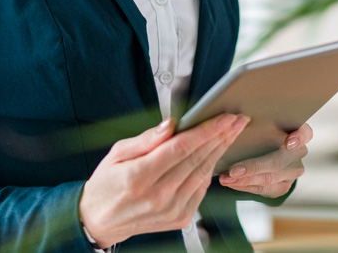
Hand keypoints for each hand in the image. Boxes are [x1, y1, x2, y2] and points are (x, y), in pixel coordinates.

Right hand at [78, 114, 249, 248]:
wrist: (100, 219)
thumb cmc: (107, 184)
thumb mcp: (117, 153)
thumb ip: (147, 139)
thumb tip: (171, 124)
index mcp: (139, 177)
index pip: (181, 148)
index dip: (206, 130)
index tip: (224, 117)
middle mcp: (158, 197)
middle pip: (197, 159)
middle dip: (221, 136)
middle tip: (237, 120)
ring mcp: (171, 210)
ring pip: (203, 173)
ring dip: (220, 151)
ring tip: (231, 132)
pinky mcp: (180, 219)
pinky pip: (201, 189)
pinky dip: (210, 170)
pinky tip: (216, 154)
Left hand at [217, 123, 311, 197]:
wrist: (269, 148)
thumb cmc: (264, 129)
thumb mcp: (266, 122)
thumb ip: (261, 121)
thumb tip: (236, 119)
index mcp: (299, 132)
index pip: (305, 133)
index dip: (298, 138)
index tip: (288, 142)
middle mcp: (299, 153)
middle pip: (278, 162)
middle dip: (253, 167)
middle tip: (233, 171)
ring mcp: (293, 172)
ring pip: (268, 179)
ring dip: (243, 179)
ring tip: (225, 179)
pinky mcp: (284, 186)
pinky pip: (263, 189)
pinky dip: (244, 186)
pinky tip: (231, 183)